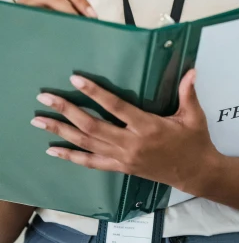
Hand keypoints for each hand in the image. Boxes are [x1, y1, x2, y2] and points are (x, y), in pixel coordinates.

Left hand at [30, 69, 219, 193]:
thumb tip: (191, 70)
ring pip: (87, 143)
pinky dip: (71, 156)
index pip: (116, 107)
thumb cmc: (194, 141)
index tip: (76, 80)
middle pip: (92, 126)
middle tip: (46, 97)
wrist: (195, 173)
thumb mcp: (194, 115)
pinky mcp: (121, 168)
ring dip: (61, 131)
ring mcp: (123, 158)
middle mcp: (131, 143)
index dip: (95, 93)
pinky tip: (53, 150)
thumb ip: (188, 92)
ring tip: (40, 121)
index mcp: (148, 126)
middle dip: (66, 110)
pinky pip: (91, 163)